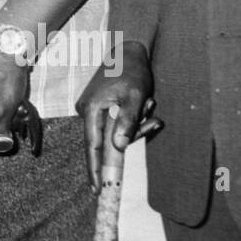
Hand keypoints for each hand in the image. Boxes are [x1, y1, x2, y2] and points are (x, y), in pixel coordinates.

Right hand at [76, 39, 161, 188]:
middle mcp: (87, 110)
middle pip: (107, 140)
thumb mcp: (135, 96)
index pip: (93, 147)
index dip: (96, 170)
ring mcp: (92, 108)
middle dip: (132, 136)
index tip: (98, 190)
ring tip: (150, 103)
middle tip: (153, 122)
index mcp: (91, 109)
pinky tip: (144, 103)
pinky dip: (132, 119)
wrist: (129, 50)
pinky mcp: (99, 106)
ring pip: (114, 131)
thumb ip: (127, 122)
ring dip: (135, 125)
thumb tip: (119, 147)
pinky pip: (115, 122)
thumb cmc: (132, 71)